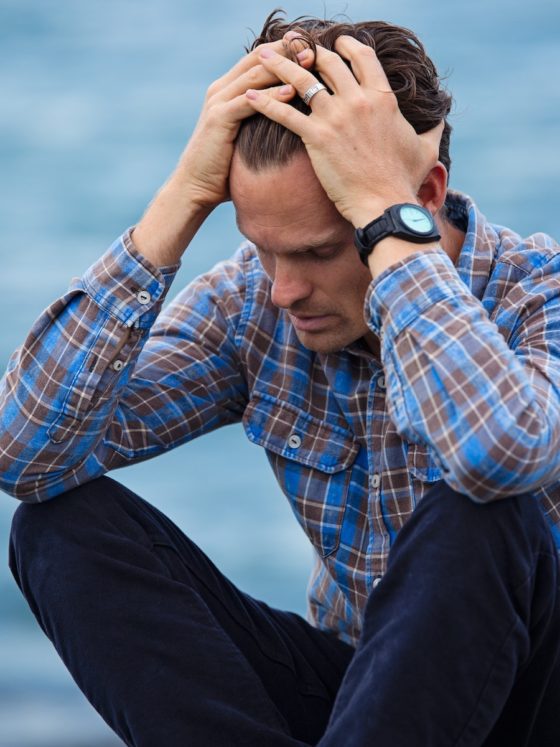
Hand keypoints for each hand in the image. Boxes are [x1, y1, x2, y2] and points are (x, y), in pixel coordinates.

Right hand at [175, 38, 299, 209]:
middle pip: (259, 58)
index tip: (314, 49)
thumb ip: (261, 120)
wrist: (195, 187)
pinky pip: (249, 101)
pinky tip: (292, 92)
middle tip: (316, 49)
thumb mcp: (246, 137)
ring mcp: (218, 101)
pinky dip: (271, 95)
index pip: (260, 58)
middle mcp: (221, 89)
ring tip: (310, 64)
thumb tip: (293, 120)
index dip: (286, 50)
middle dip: (288, 51)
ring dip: (284, 68)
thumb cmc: (224, 168)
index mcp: (228, 89)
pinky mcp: (218, 118)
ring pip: (255, 74)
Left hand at [245, 36, 443, 226]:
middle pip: (327, 62)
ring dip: (278, 64)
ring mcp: (336, 117)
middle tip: (291, 44)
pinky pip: (284, 113)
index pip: (361, 57)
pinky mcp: (316, 137)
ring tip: (262, 56)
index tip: (334, 42)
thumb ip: (433, 129)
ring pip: (301, 80)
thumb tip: (442, 119)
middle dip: (307, 50)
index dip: (346, 45)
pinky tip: (248, 97)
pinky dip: (264, 103)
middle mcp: (358, 100)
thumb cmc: (404, 181)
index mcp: (383, 98)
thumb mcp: (426, 150)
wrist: (385, 205)